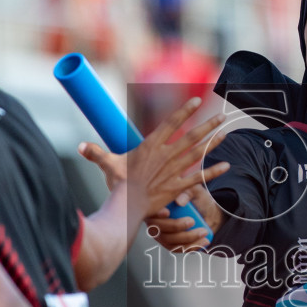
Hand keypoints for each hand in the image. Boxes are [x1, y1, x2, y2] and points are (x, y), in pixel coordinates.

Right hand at [77, 99, 230, 224]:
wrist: (127, 204)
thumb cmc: (117, 185)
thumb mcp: (108, 164)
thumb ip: (95, 153)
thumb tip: (79, 147)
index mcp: (151, 145)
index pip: (171, 123)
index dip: (185, 111)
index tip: (197, 101)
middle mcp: (166, 155)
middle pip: (191, 136)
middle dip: (208, 124)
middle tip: (223, 115)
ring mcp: (174, 170)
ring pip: (199, 153)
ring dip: (214, 142)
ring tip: (226, 133)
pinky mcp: (179, 187)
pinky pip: (200, 178)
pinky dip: (214, 172)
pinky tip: (226, 166)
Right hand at [144, 181, 223, 251]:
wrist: (207, 210)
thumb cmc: (196, 198)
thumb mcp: (193, 191)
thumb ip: (187, 193)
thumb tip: (180, 202)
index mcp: (156, 207)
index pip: (151, 212)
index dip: (157, 213)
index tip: (166, 212)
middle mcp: (155, 223)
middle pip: (159, 230)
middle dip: (176, 226)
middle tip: (192, 221)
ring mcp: (162, 236)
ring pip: (170, 242)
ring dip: (188, 238)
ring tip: (204, 232)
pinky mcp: (172, 245)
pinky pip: (180, 249)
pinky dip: (192, 246)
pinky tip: (204, 241)